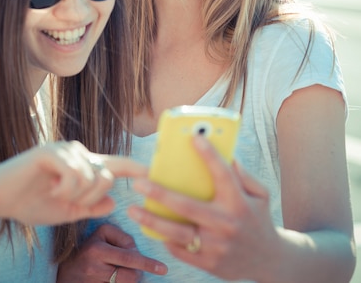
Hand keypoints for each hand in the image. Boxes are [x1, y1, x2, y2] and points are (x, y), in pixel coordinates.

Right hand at [0, 142, 147, 225]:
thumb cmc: (31, 203)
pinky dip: (64, 189)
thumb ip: (90, 206)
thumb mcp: (67, 211)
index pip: (117, 165)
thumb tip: (115, 201)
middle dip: (89, 198)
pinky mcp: (51, 151)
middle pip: (106, 176)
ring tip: (54, 193)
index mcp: (85, 166)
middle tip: (65, 201)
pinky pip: (74, 173)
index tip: (158, 172)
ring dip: (74, 195)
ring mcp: (65, 149)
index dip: (137, 168)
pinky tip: (49, 187)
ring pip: (91, 176)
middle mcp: (79, 152)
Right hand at [57, 224, 167, 281]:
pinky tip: (118, 280)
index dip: (147, 264)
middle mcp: (94, 268)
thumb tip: (137, 252)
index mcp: (97, 250)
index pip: (129, 257)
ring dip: (131, 281)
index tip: (163, 269)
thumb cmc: (89, 250)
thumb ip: (123, 238)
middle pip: (130, 276)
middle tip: (138, 270)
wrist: (66, 273)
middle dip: (139, 273)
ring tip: (123, 273)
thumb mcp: (102, 235)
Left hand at [128, 135, 277, 280]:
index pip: (223, 174)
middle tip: (139, 182)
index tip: (194, 138)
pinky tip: (152, 228)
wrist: (269, 260)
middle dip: (160, 193)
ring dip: (152, 221)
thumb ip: (244, 175)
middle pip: (187, 207)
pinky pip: (181, 251)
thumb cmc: (259, 219)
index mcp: (239, 203)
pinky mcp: (210, 264)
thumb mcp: (261, 195)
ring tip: (133, 210)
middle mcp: (226, 224)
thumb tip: (226, 155)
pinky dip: (166, 240)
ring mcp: (217, 247)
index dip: (209, 155)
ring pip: (178, 233)